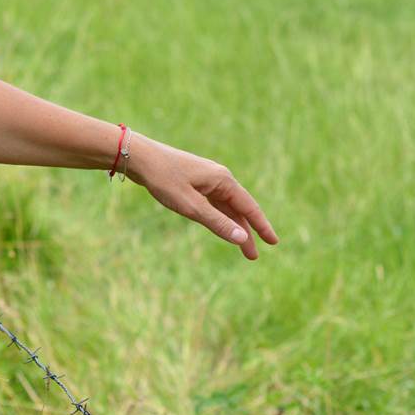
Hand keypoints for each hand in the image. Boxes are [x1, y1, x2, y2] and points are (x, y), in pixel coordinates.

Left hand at [124, 135, 278, 259]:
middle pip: (239, 209)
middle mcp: (220, 178)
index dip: (262, 226)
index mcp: (223, 180)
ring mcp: (208, 179)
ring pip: (226, 207)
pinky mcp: (196, 181)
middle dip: (247, 232)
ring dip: (233, 226)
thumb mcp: (191, 206)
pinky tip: (222, 226)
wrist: (140, 157)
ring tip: (241, 247)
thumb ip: (217, 222)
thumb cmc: (164, 180)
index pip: (249, 207)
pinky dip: (221, 217)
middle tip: (253, 256)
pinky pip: (215, 202)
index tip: (274, 242)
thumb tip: (241, 238)